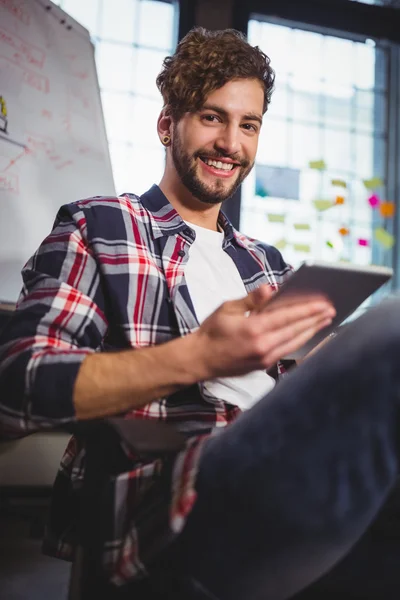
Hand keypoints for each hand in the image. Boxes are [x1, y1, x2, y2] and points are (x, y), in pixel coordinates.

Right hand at [193, 284, 335, 379]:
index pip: (287, 317)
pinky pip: (288, 351)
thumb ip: (252, 299)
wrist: (200, 359)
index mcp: (253, 329)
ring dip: (312, 331)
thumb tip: (270, 289)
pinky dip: (301, 341)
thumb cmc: (212, 331)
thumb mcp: (227, 308)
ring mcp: (264, 358)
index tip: (324, 303)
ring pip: (295, 343)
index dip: (308, 310)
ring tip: (326, 321)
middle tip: (332, 310)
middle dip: (315, 320)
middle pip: (296, 331)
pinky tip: (309, 334)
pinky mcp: (263, 366)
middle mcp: (262, 346)